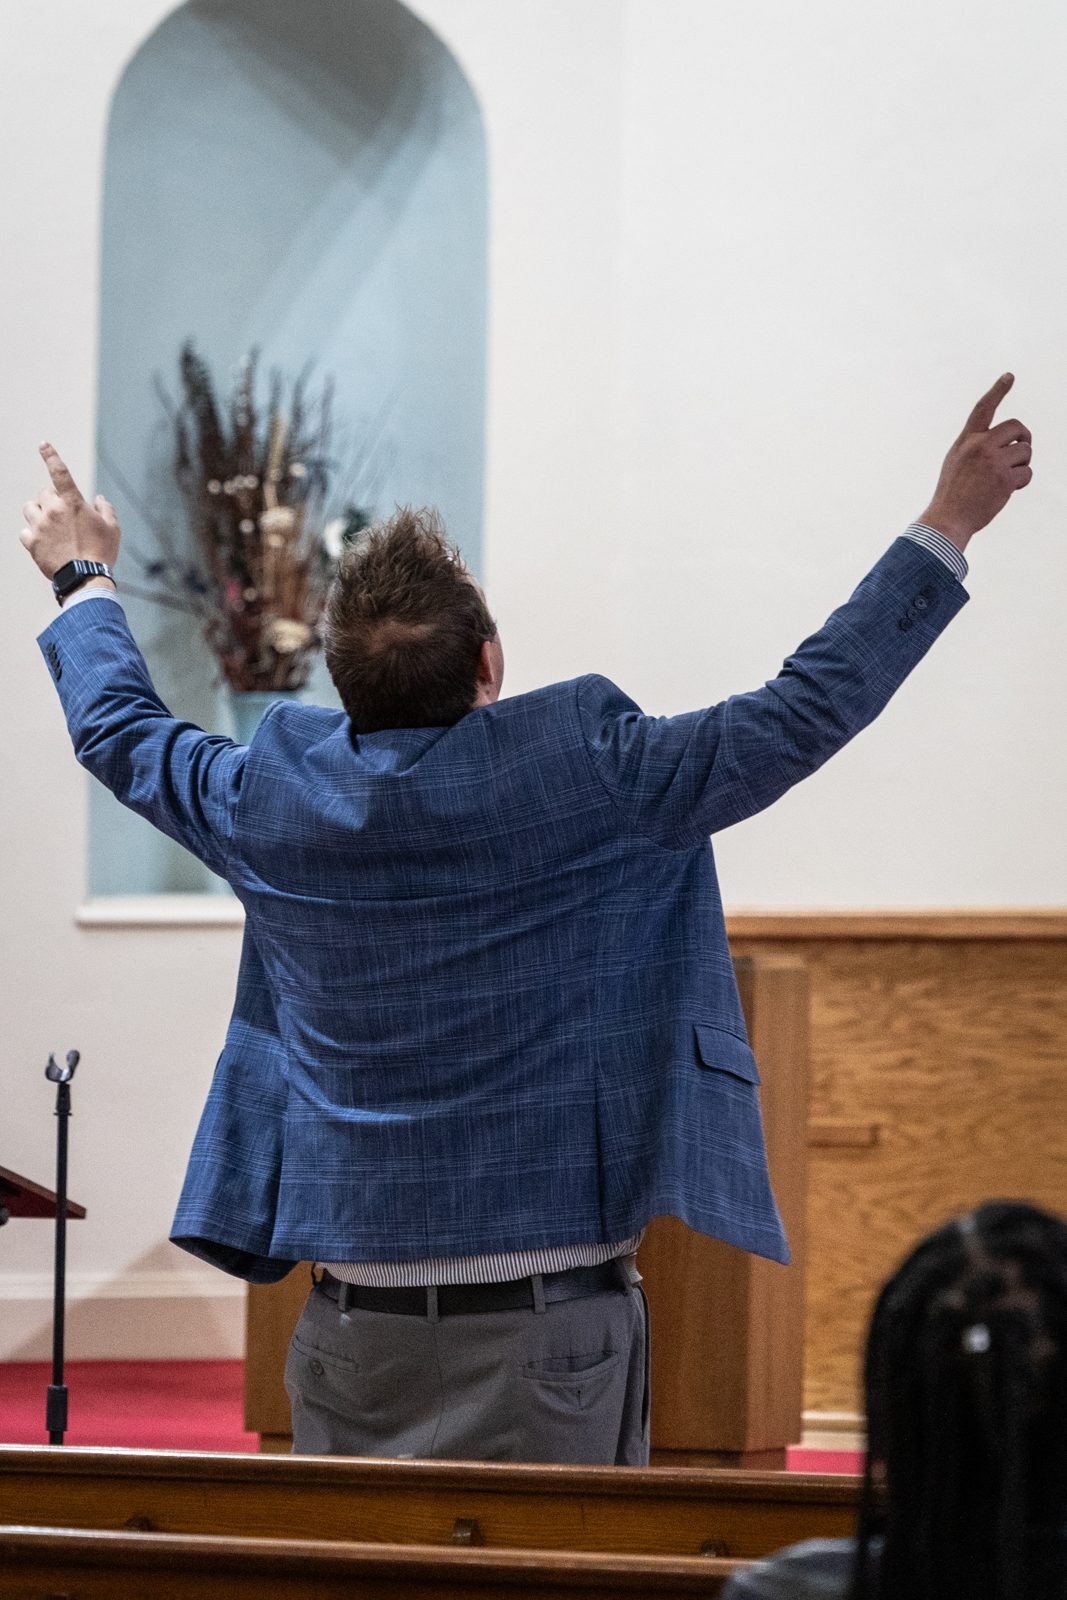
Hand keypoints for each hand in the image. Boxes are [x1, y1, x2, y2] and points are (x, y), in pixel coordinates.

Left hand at [20, 443, 120, 580]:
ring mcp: (40, 527)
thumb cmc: (102, 553)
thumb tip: (99, 499)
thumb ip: (106, 509)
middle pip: (43, 493)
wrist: (85, 578)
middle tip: (61, 512)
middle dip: (51, 499)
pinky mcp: (31, 543)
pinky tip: (43, 542)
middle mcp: (53, 511)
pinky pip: (25, 531)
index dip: (51, 456)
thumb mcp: (113, 529)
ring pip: (29, 509)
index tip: (43, 444)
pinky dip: (32, 534)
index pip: (60, 472)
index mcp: (73, 503)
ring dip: (37, 512)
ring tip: (48, 524)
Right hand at [918, 374, 1031, 552]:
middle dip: (1024, 439)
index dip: (998, 391)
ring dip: (1023, 464)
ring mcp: (993, 462)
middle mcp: (980, 446)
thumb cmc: (952, 494)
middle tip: (1021, 451)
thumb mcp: (956, 463)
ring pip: (1025, 451)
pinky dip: (1022, 482)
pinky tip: (1008, 490)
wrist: (948, 518)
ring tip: (1007, 477)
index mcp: (966, 441)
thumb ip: (976, 448)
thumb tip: (1007, 444)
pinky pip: (1027, 473)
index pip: (983, 409)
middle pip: (1016, 428)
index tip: (1009, 376)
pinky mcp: (1004, 479)